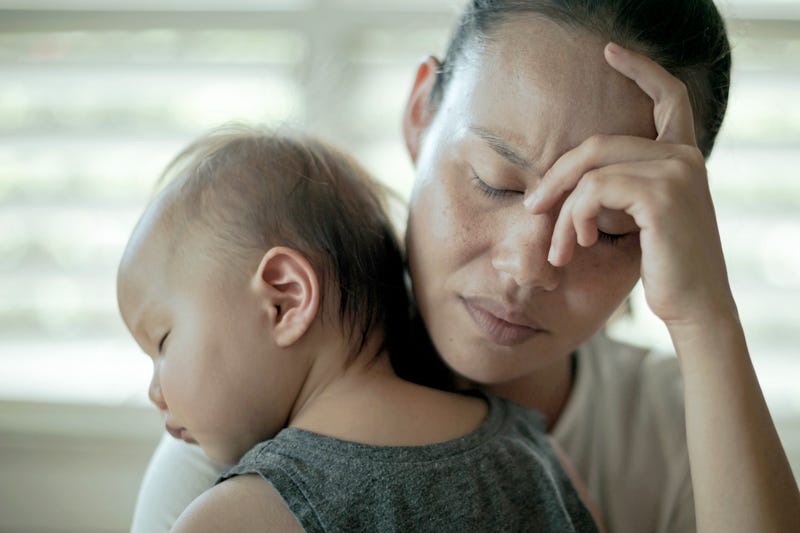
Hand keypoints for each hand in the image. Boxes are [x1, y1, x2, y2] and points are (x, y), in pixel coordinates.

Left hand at [525, 42, 736, 327]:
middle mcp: (684, 156)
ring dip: (561, 211)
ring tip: (558, 248)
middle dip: (556, 177)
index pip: (668, 97)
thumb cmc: (662, 266)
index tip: (610, 52)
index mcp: (682, 156)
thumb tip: (563, 180)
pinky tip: (578, 245)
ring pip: (590, 171)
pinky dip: (573, 219)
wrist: (695, 307)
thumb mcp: (636, 218)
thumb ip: (616, 187)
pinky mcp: (662, 194)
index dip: (640, 69)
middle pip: (597, 146)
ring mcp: (676, 171)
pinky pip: (593, 192)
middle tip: (532, 208)